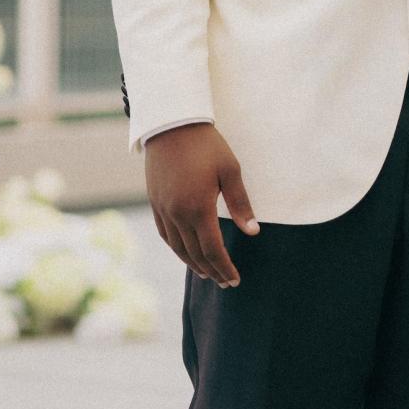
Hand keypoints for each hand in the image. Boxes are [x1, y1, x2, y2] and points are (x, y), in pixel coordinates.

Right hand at [145, 124, 258, 285]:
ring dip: (194, 264)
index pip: (213, 250)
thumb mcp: (230, 170)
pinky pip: (166, 235)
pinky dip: (177, 249)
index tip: (235, 280)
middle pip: (195, 254)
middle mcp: (178, 214)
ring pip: (178, 248)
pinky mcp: (155, 203)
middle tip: (226, 282)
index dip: (225, 267)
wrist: (172, 125)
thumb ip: (241, 203)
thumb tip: (253, 231)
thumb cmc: (207, 145)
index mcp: (199, 208)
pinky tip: (186, 253)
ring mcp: (163, 210)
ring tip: (208, 274)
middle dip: (212, 271)